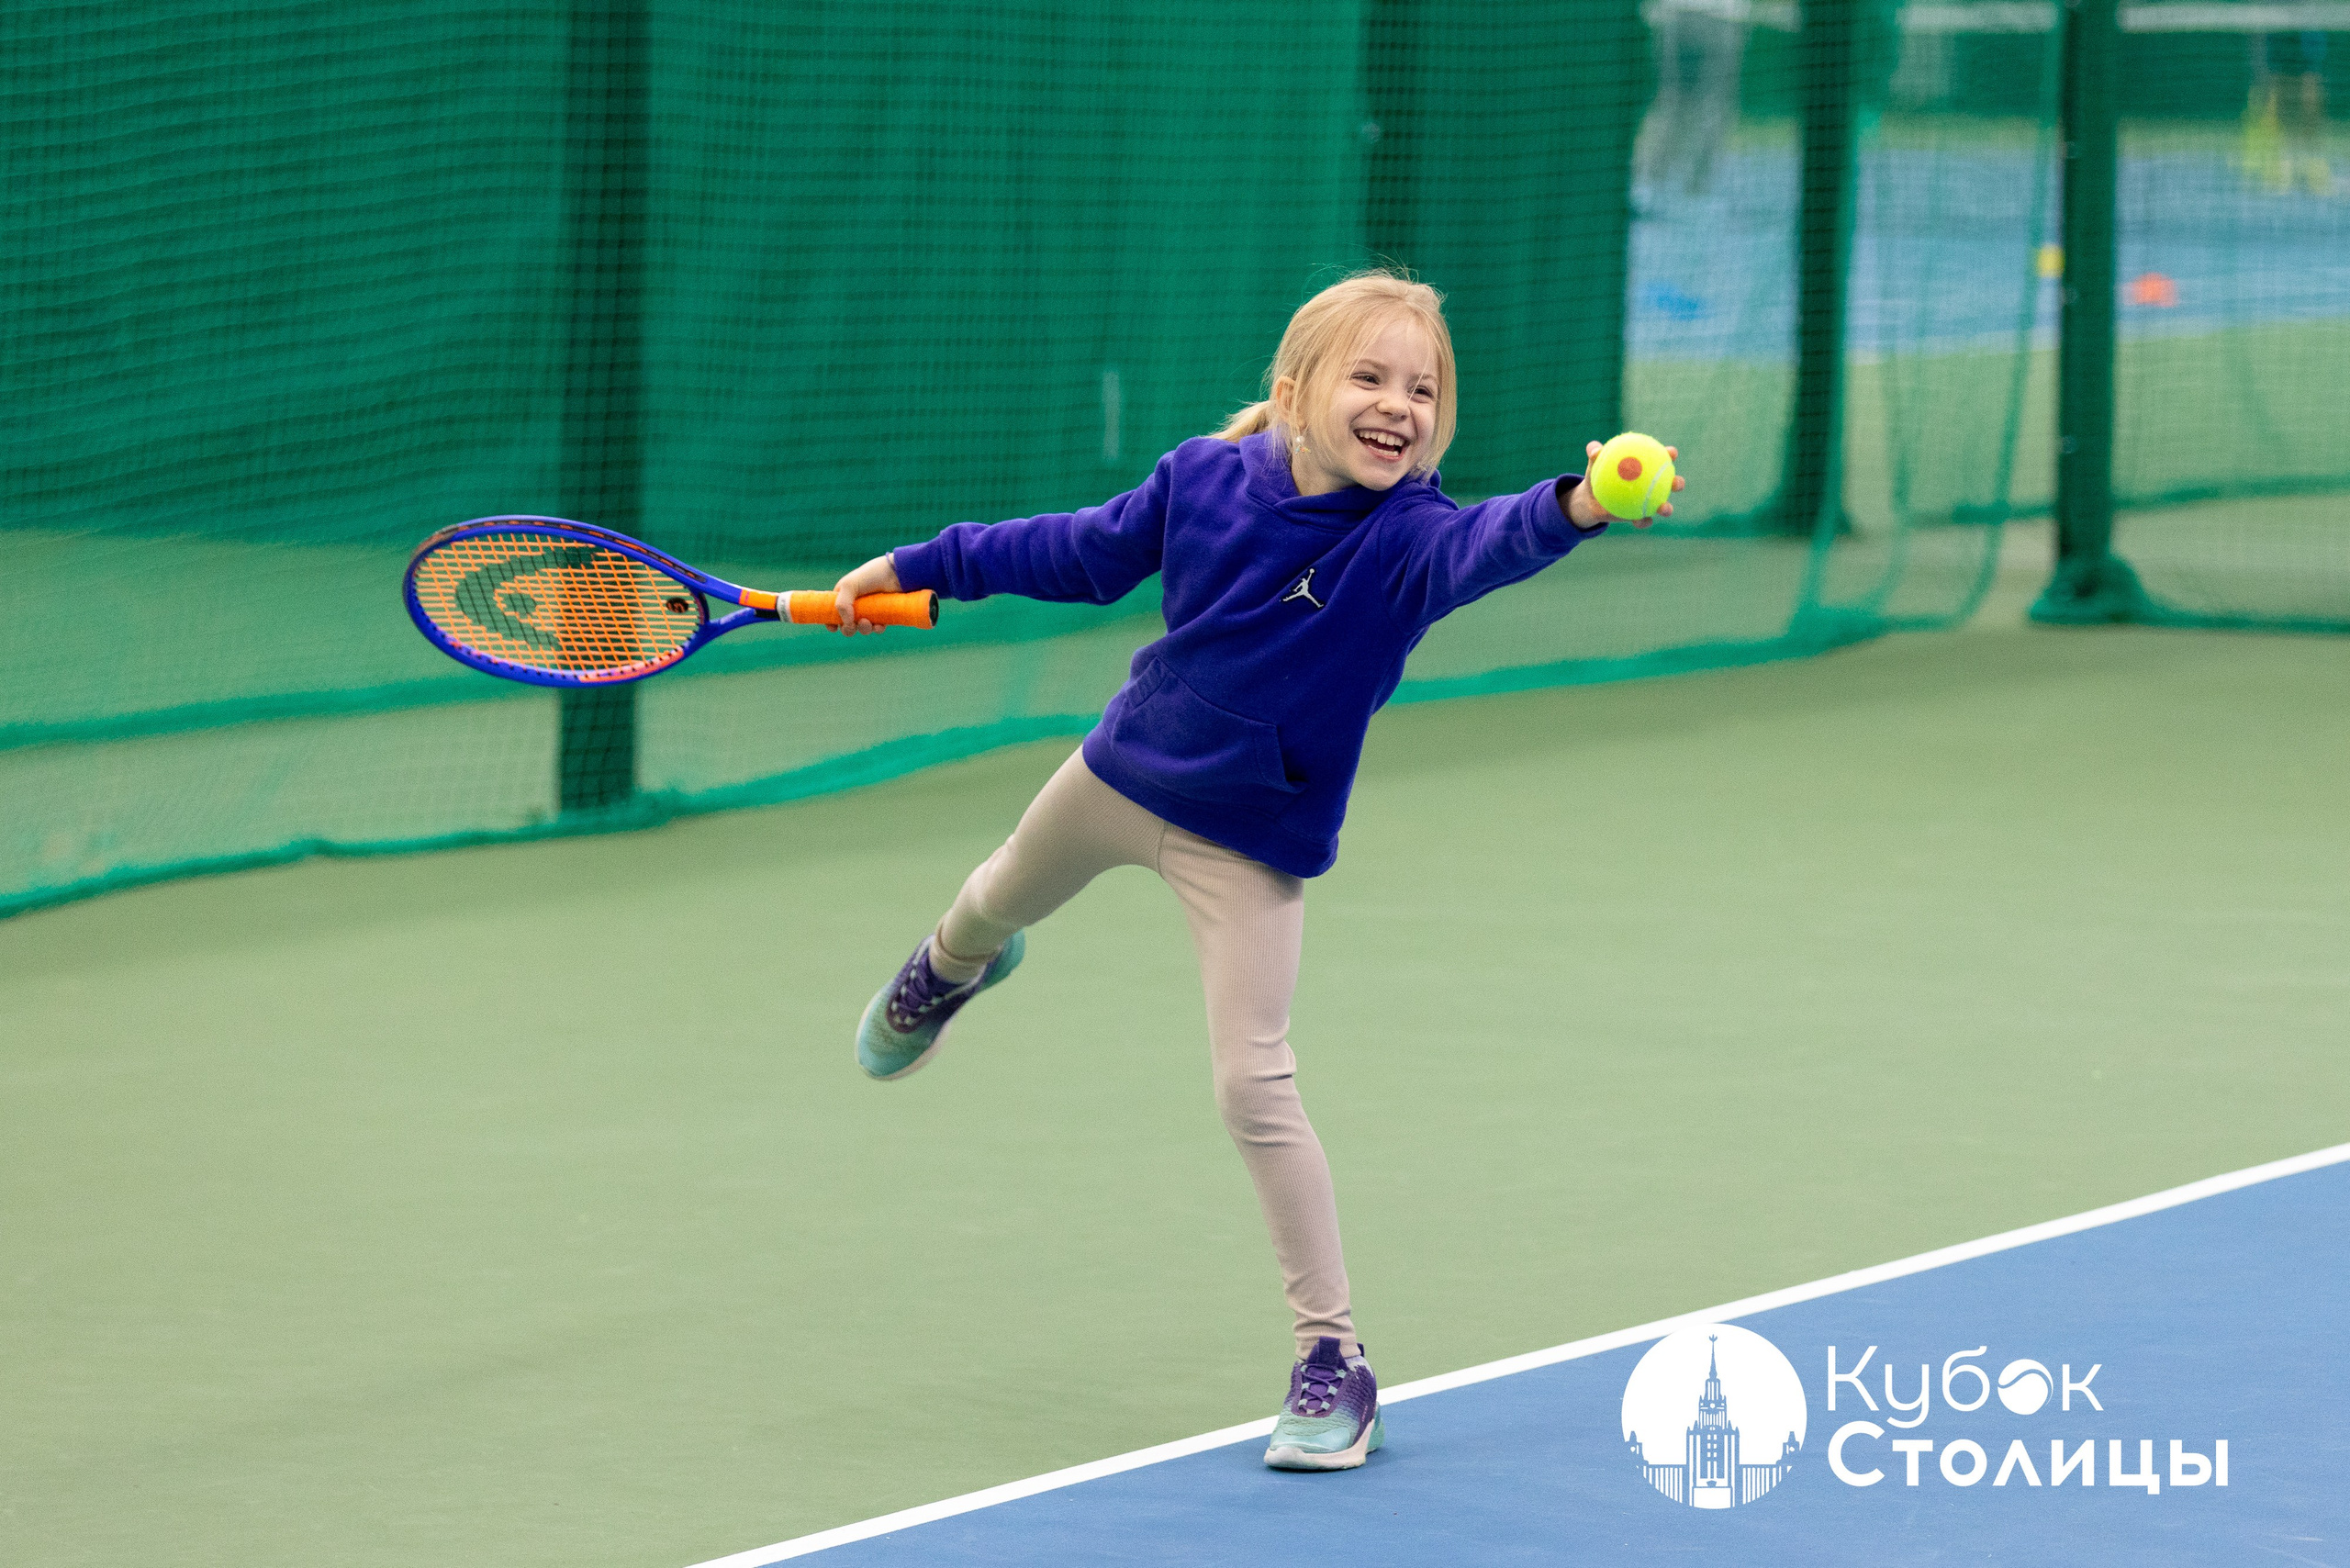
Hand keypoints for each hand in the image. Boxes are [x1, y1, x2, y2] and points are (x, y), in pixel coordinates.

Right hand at [831, 554, 903, 635]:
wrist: (897, 574)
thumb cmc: (871, 575)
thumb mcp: (849, 585)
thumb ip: (842, 604)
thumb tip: (846, 624)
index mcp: (844, 595)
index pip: (832, 612)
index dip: (831, 621)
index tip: (832, 628)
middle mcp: (855, 604)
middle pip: (846, 625)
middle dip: (848, 629)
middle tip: (852, 626)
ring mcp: (870, 610)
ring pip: (862, 629)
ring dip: (863, 629)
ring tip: (867, 623)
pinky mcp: (883, 615)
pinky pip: (877, 628)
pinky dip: (877, 629)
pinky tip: (880, 625)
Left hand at [1568, 439, 1683, 529]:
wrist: (1590, 499)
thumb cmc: (1596, 474)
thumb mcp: (1594, 463)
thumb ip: (1594, 452)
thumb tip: (1595, 451)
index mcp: (1645, 467)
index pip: (1662, 458)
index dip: (1670, 455)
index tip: (1672, 453)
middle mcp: (1651, 484)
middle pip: (1670, 483)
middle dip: (1677, 483)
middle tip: (1675, 482)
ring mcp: (1646, 501)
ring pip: (1662, 505)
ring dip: (1667, 508)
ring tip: (1663, 508)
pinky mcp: (1638, 516)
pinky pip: (1644, 520)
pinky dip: (1643, 521)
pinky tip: (1640, 520)